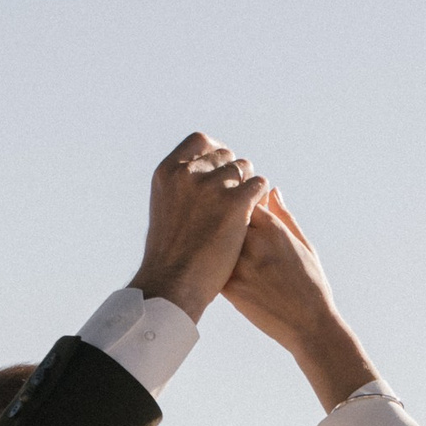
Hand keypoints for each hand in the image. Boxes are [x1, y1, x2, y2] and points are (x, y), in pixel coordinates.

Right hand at [133, 131, 268, 322]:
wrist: (174, 283)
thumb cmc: (169, 257)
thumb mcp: (164, 210)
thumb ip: (180, 187)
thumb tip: (197, 173)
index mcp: (167, 172)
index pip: (200, 142)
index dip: (216, 152)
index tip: (223, 166)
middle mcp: (188, 173)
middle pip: (225, 156)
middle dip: (233, 173)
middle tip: (236, 197)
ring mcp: (211, 186)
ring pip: (244, 169)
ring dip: (248, 185)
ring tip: (246, 209)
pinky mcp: (235, 202)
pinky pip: (259, 185)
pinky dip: (260, 197)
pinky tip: (256, 213)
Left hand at [225, 192, 378, 409]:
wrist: (309, 325)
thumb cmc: (311, 284)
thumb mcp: (304, 244)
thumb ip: (284, 216)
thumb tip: (272, 191)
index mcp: (273, 228)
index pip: (242, 197)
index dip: (237, 201)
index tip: (237, 209)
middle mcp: (254, 243)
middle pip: (222, 216)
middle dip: (220, 219)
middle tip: (221, 227)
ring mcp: (240, 265)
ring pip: (212, 240)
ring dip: (211, 241)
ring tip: (215, 246)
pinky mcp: (230, 288)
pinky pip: (210, 266)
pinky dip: (209, 264)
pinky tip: (214, 266)